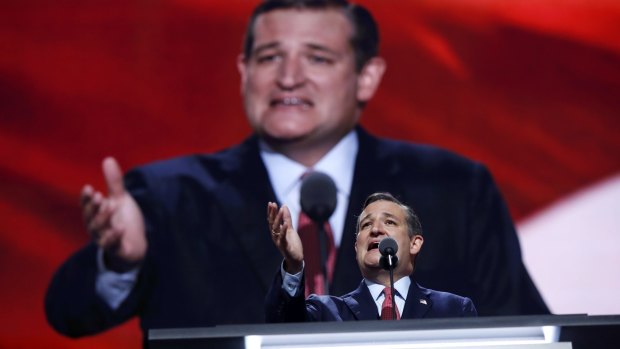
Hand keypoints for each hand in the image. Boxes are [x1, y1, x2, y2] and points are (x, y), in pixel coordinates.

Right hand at [81, 157, 146, 271]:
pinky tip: (120, 227)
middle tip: (100, 196)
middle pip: (90, 218)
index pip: (87, 206)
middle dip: (93, 207)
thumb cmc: (124, 220)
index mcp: (96, 215)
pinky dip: (115, 237)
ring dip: (103, 218)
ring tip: (111, 205)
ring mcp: (105, 240)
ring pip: (99, 231)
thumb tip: (108, 159)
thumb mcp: (120, 200)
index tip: (89, 188)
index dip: (86, 198)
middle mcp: (96, 228)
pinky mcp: (117, 250)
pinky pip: (112, 245)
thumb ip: (114, 183)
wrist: (136, 245)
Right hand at [267, 202, 302, 273]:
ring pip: (276, 229)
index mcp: (276, 232)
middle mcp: (275, 236)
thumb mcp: (290, 229)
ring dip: (278, 219)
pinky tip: (285, 224)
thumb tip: (284, 206)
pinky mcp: (284, 246)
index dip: (271, 212)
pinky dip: (283, 230)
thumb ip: (287, 218)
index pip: (272, 220)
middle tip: (273, 204)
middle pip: (272, 223)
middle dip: (272, 213)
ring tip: (280, 210)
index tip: (271, 203)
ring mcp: (279, 241)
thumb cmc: (292, 243)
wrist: (296, 258)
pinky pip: (283, 238)